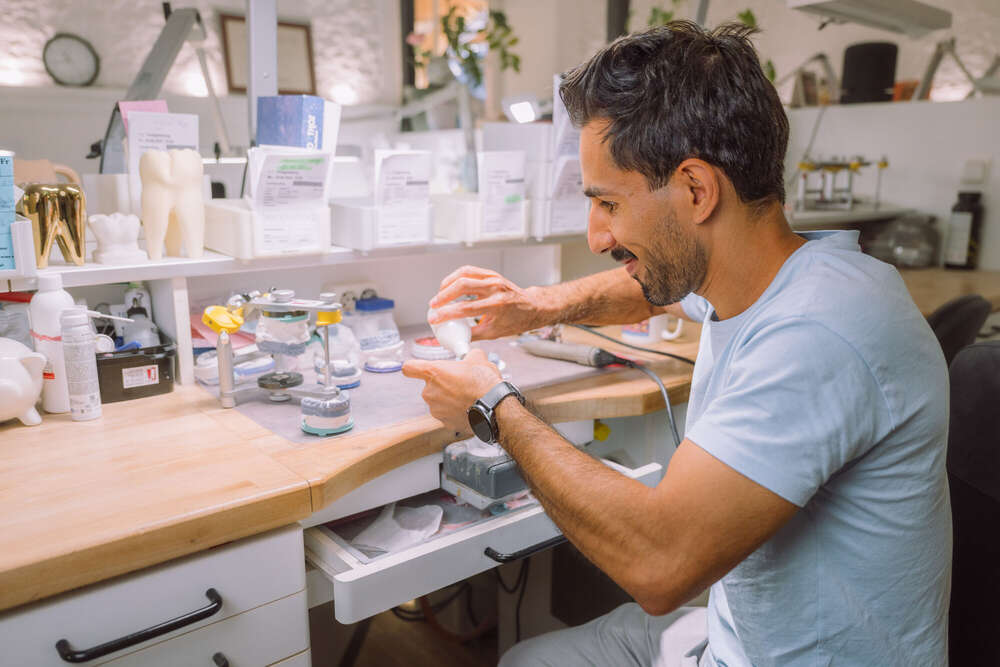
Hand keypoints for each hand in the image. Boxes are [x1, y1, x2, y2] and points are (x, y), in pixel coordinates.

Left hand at [402, 349, 502, 433]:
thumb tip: (472, 355)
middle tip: (459, 382)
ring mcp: (436, 409)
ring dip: (449, 398)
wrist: (494, 407)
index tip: (416, 368)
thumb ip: (468, 355)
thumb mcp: (478, 358)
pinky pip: (446, 414)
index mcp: (433, 373)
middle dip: (443, 384)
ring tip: (466, 396)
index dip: (413, 367)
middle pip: (429, 385)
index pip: (409, 368)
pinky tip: (468, 407)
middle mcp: (430, 392)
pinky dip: (455, 411)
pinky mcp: (444, 422)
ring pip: (439, 401)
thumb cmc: (484, 383)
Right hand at [428, 266, 549, 339]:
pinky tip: (449, 285)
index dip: (447, 314)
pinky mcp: (491, 274)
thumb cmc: (516, 320)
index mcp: (497, 305)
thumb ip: (472, 334)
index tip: (434, 318)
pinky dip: (456, 277)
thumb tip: (454, 338)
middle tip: (433, 305)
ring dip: (448, 284)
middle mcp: (495, 289)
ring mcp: (493, 278)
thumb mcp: (494, 332)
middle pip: (463, 286)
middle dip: (444, 295)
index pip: (466, 308)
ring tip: (439, 295)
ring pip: (464, 274)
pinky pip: (469, 270)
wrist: (532, 307)